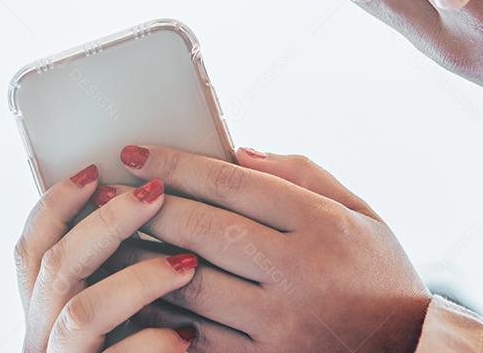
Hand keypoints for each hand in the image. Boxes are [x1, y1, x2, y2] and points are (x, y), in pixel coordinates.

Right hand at [14, 165, 197, 352]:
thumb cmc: (133, 352)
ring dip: (138, 280)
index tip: (93, 171)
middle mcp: (41, 336)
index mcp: (42, 312)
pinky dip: (152, 341)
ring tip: (186, 264)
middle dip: (107, 222)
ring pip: (83, 310)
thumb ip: (114, 272)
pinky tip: (186, 332)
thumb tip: (144, 207)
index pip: (30, 249)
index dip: (56, 204)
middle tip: (154, 194)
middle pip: (55, 266)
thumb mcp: (114, 315)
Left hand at [102, 146, 430, 351]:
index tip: (133, 153)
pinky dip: (161, 314)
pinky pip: (197, 337)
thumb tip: (234, 149)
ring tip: (105, 239)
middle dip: (144, 207)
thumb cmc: (378, 272)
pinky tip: (132, 294)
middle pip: (201, 231)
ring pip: (189, 287)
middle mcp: (297, 274)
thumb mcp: (359, 210)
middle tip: (104, 192)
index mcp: (319, 224)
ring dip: (139, 260)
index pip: (230, 183)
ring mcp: (279, 326)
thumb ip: (298, 174)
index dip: (174, 165)